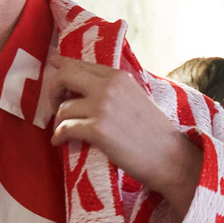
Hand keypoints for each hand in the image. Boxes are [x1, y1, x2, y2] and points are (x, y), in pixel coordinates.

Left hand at [40, 56, 203, 202]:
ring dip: (58, 121)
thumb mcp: (137, 99)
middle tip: (53, 106)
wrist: (171, 158)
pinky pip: (65, 128)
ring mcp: (102, 107)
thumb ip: (114, 89)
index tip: (53, 68)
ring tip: (62, 131)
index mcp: (119, 77)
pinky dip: (58, 136)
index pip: (81, 64)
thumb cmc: (156, 135)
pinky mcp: (97, 130)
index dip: (62, 66)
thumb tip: (88, 87)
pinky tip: (59, 142)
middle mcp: (109, 86)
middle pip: (65, 76)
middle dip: (53, 90)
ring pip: (63, 107)